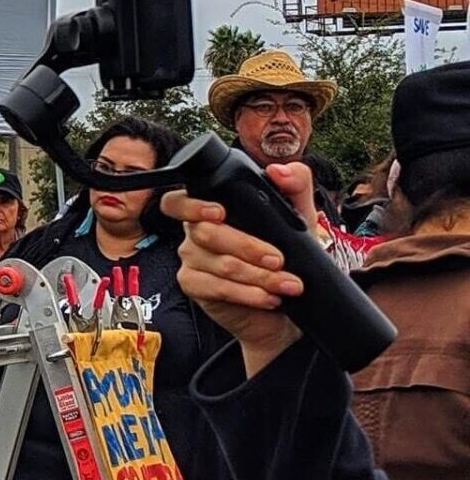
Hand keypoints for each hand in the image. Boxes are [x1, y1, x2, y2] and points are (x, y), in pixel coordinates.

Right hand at [162, 162, 317, 375]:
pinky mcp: (195, 286)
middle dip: (247, 247)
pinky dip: (248, 293)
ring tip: (287, 284)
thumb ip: (296, 185)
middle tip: (278, 259)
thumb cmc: (287, 260)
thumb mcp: (300, 219)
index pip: (179, 201)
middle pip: (205, 233)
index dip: (191, 205)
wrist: (285, 309)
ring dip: (258, 275)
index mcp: (211, 210)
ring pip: (218, 262)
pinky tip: (268, 297)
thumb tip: (279, 170)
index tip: (218, 212)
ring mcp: (192, 260)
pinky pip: (216, 287)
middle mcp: (195, 232)